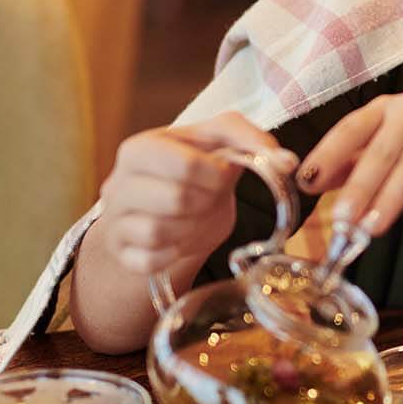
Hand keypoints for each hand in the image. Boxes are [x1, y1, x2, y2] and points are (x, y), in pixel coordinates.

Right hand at [96, 111, 292, 273]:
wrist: (164, 209)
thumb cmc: (195, 173)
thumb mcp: (219, 145)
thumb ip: (252, 142)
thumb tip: (289, 162)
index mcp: (140, 147)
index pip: (184, 163)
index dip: (215, 175)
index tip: (222, 177)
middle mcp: (117, 182)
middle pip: (176, 199)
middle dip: (206, 202)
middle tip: (209, 198)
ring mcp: (114, 220)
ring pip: (159, 233)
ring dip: (191, 229)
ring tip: (196, 217)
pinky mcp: (121, 254)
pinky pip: (150, 261)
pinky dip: (174, 254)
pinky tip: (180, 239)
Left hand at [295, 90, 402, 233]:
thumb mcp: (395, 146)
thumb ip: (357, 162)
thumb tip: (312, 182)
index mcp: (385, 108)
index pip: (349, 130)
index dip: (327, 155)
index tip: (306, 184)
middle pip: (378, 150)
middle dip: (358, 187)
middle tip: (341, 221)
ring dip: (389, 194)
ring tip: (371, 226)